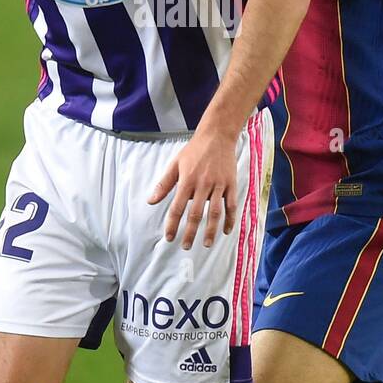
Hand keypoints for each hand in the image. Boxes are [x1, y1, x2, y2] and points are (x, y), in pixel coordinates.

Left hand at [149, 128, 238, 248]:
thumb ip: (164, 184)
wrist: (217, 135)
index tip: (169, 238)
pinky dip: (230, 219)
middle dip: (190, 233)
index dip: (173, 225)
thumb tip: (151, 201)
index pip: (177, 208)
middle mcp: (203, 185)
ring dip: (210, 230)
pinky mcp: (231, 184)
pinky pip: (231, 205)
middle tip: (185, 246)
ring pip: (215, 213)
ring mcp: (218, 185)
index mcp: (187, 181)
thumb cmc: (194, 150)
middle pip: (195, 214)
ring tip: (205, 244)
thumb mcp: (175, 164)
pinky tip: (226, 231)